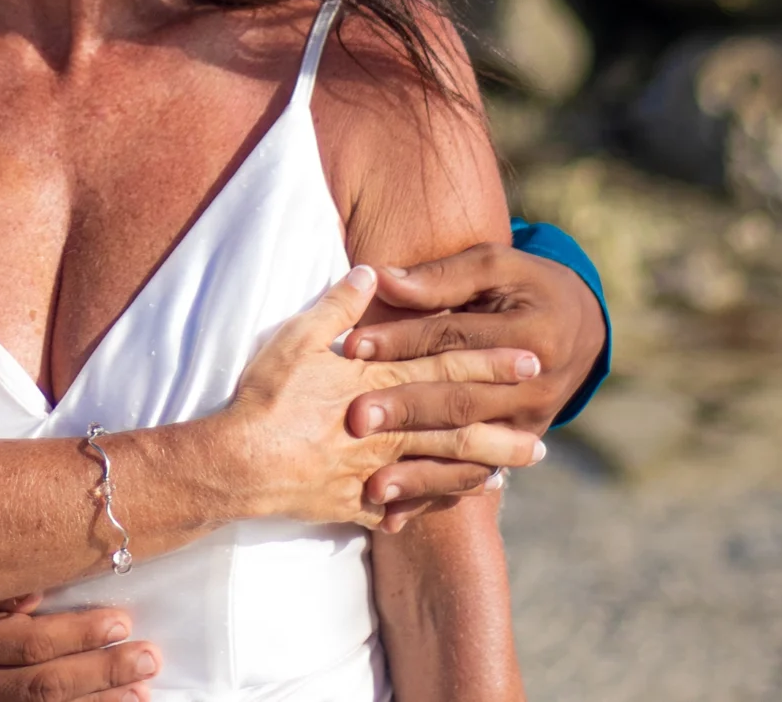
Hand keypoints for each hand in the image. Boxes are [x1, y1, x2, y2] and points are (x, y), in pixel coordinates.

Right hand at [220, 265, 542, 529]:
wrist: (238, 463)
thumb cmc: (267, 396)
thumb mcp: (298, 338)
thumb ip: (339, 307)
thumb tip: (372, 273)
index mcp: (379, 385)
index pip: (446, 370)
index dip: (489, 365)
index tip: (530, 363)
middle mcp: (388, 431)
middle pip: (456, 430)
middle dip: (500, 434)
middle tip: (543, 445)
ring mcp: (373, 471)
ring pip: (435, 473)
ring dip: (473, 474)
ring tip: (508, 478)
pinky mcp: (351, 503)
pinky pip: (395, 508)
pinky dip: (417, 507)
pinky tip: (434, 509)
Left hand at [339, 243, 605, 528]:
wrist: (580, 325)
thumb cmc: (526, 285)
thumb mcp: (494, 266)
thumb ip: (441, 278)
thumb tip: (380, 279)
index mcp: (531, 334)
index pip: (454, 339)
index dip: (402, 341)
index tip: (354, 346)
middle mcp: (536, 388)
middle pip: (461, 402)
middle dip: (407, 410)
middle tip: (357, 418)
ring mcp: (529, 425)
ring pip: (468, 453)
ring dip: (419, 473)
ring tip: (373, 486)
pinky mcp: (517, 448)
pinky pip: (471, 479)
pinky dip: (431, 497)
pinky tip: (393, 518)